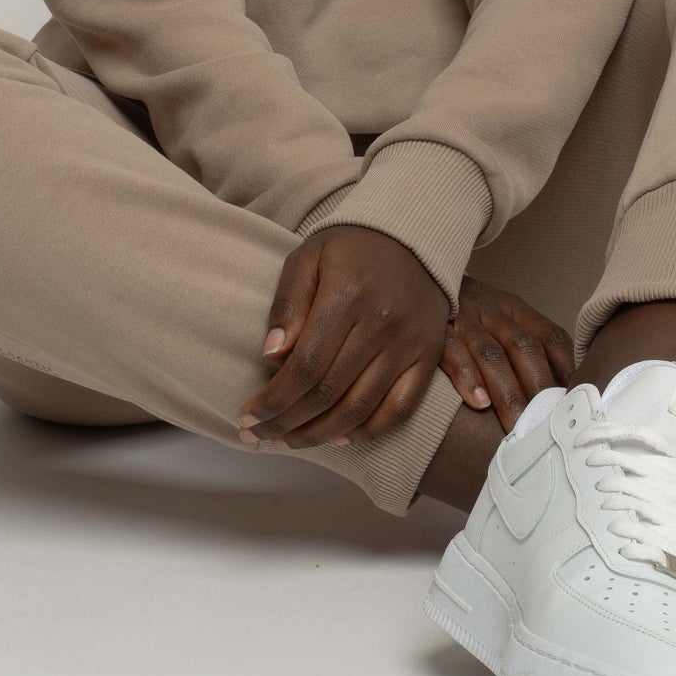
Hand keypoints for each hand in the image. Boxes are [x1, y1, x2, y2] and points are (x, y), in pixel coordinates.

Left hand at [238, 223, 448, 452]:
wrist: (414, 235)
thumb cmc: (350, 247)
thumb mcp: (308, 257)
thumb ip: (288, 304)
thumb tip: (270, 355)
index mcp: (347, 296)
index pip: (305, 366)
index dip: (273, 401)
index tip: (247, 417)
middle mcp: (382, 324)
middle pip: (328, 394)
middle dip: (287, 423)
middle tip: (259, 435)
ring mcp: (409, 344)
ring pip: (360, 409)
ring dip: (320, 435)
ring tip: (288, 441)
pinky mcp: (428, 356)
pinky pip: (400, 410)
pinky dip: (368, 432)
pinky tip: (339, 439)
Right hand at [441, 273, 576, 432]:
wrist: (414, 276)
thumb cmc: (461, 311)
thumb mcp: (495, 317)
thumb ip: (521, 346)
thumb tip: (553, 390)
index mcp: (513, 308)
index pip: (551, 337)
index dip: (565, 370)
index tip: (569, 401)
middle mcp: (492, 310)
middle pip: (524, 348)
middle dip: (538, 388)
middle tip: (546, 423)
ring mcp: (463, 318)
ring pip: (492, 354)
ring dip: (508, 392)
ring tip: (518, 424)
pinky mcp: (434, 329)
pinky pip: (453, 352)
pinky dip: (467, 376)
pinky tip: (478, 402)